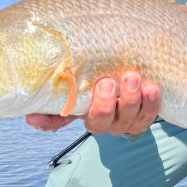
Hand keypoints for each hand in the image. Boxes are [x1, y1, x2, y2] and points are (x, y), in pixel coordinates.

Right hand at [25, 71, 160, 134]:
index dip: (46, 121)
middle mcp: (101, 119)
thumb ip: (66, 71)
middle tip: (107, 82)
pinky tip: (151, 87)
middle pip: (99, 122)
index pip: (56, 120)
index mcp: (79, 108)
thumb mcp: (85, 66)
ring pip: (127, 119)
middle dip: (104, 105)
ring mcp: (124, 120)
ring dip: (131, 100)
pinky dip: (151, 103)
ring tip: (133, 78)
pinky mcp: (144, 116)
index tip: (35, 116)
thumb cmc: (104, 66)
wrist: (135, 64)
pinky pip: (148, 115)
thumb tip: (35, 89)